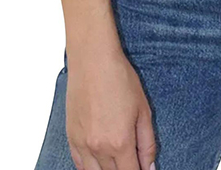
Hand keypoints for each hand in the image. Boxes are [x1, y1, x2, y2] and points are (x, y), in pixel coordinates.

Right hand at [65, 46, 157, 169]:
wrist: (93, 61)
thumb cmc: (120, 79)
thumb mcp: (143, 109)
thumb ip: (147, 142)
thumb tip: (149, 166)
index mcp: (121, 142)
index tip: (143, 169)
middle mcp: (99, 148)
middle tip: (132, 161)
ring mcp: (82, 144)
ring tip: (117, 161)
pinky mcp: (71, 137)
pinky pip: (79, 165)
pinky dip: (90, 167)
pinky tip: (99, 162)